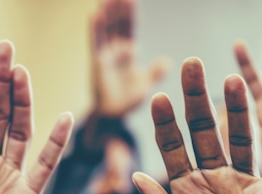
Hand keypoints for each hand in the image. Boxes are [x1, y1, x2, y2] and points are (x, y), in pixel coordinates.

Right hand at [91, 0, 168, 116]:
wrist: (113, 116)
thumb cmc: (128, 100)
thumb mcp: (145, 85)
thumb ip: (155, 72)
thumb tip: (166, 61)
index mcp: (129, 52)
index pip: (130, 27)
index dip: (130, 13)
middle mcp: (116, 50)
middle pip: (117, 23)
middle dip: (118, 8)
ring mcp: (105, 55)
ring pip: (106, 29)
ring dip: (107, 13)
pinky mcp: (97, 64)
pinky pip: (96, 44)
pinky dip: (95, 30)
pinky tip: (95, 15)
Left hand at [133, 58, 261, 193]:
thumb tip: (137, 175)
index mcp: (186, 189)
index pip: (173, 148)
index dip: (166, 124)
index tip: (158, 98)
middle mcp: (214, 179)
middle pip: (205, 133)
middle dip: (198, 101)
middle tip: (192, 66)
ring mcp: (245, 184)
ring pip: (241, 139)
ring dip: (237, 112)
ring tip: (232, 81)